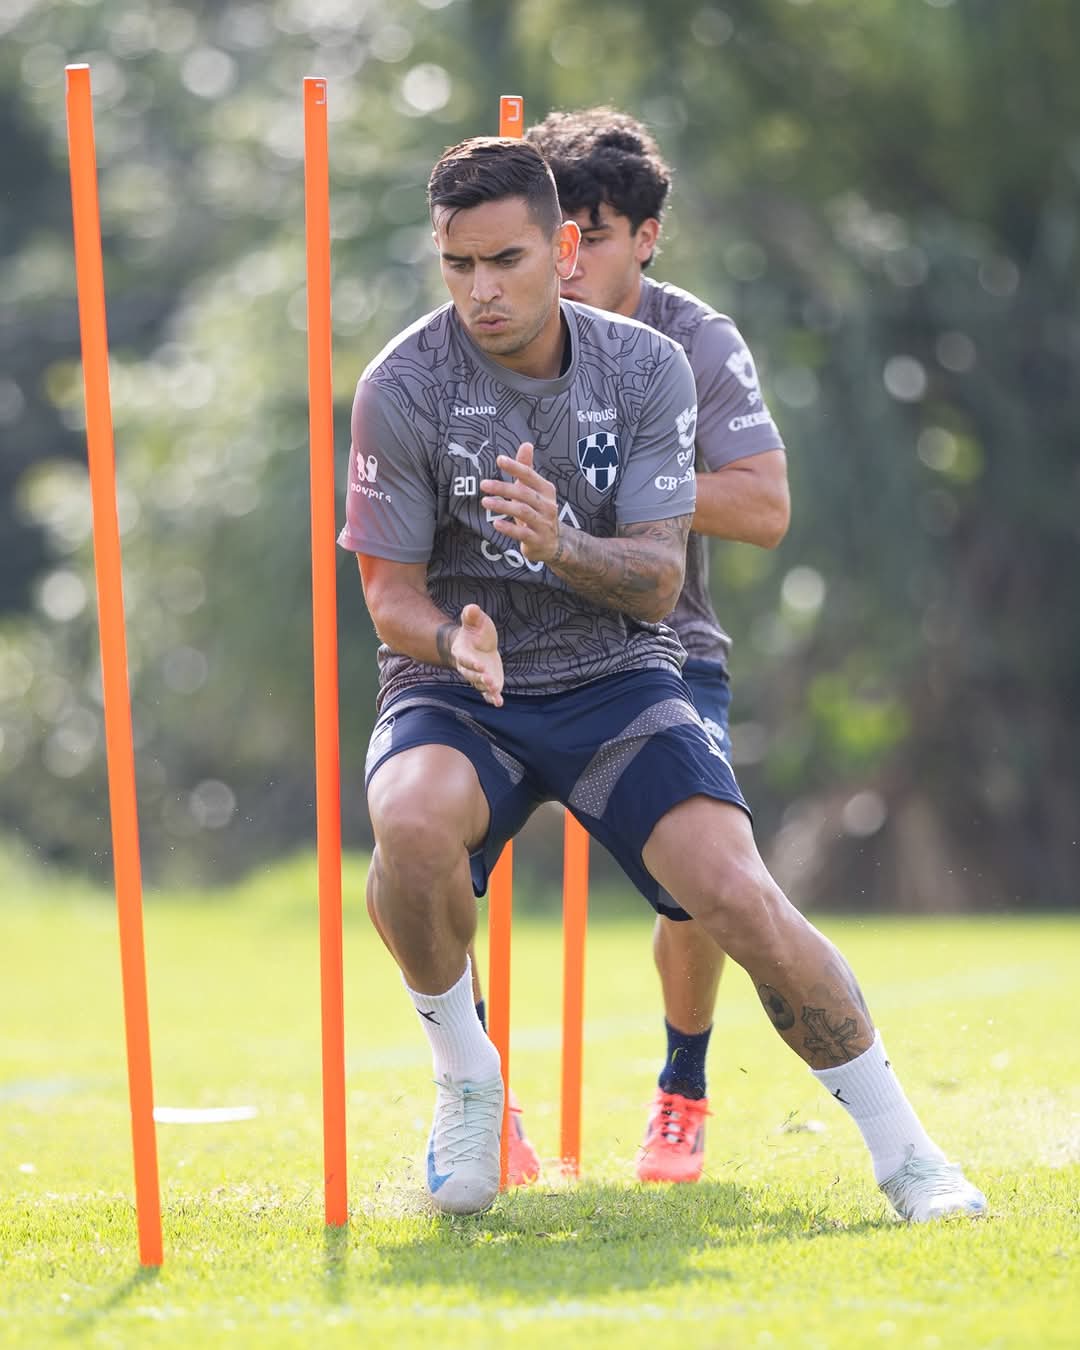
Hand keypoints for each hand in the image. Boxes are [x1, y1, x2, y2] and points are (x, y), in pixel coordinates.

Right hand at [450, 603, 503, 706]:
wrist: (476, 645)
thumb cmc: (475, 632)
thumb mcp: (475, 621)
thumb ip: (472, 616)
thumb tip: (472, 607)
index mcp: (462, 651)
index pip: (466, 658)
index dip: (472, 662)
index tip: (480, 665)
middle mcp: (467, 667)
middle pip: (471, 674)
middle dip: (480, 677)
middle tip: (489, 680)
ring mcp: (477, 676)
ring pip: (480, 685)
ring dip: (487, 689)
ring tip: (495, 692)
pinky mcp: (487, 683)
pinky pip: (487, 693)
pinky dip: (492, 698)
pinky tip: (498, 703)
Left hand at [480, 442, 560, 564]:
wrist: (552, 543)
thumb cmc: (538, 512)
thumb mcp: (534, 490)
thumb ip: (527, 469)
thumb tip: (526, 444)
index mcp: (546, 490)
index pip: (530, 475)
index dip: (516, 467)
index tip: (499, 460)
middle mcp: (548, 505)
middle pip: (524, 493)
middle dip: (503, 488)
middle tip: (483, 484)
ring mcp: (544, 524)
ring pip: (523, 512)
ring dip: (503, 506)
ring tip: (485, 501)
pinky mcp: (537, 540)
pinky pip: (523, 533)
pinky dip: (509, 528)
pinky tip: (496, 523)